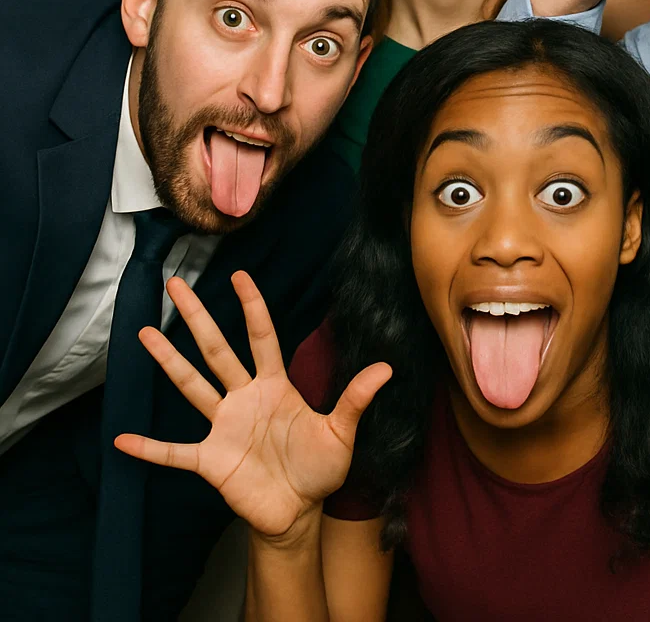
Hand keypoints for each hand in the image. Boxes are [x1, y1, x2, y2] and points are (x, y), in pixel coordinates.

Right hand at [115, 271, 390, 537]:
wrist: (299, 513)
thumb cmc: (320, 468)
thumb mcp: (342, 432)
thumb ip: (356, 399)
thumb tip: (387, 369)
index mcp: (275, 385)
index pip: (262, 337)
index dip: (252, 306)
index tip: (239, 275)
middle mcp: (244, 397)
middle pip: (217, 350)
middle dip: (199, 317)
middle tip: (176, 285)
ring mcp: (223, 426)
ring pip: (191, 386)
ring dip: (168, 361)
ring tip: (144, 332)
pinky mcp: (210, 460)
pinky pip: (174, 452)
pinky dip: (149, 448)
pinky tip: (122, 438)